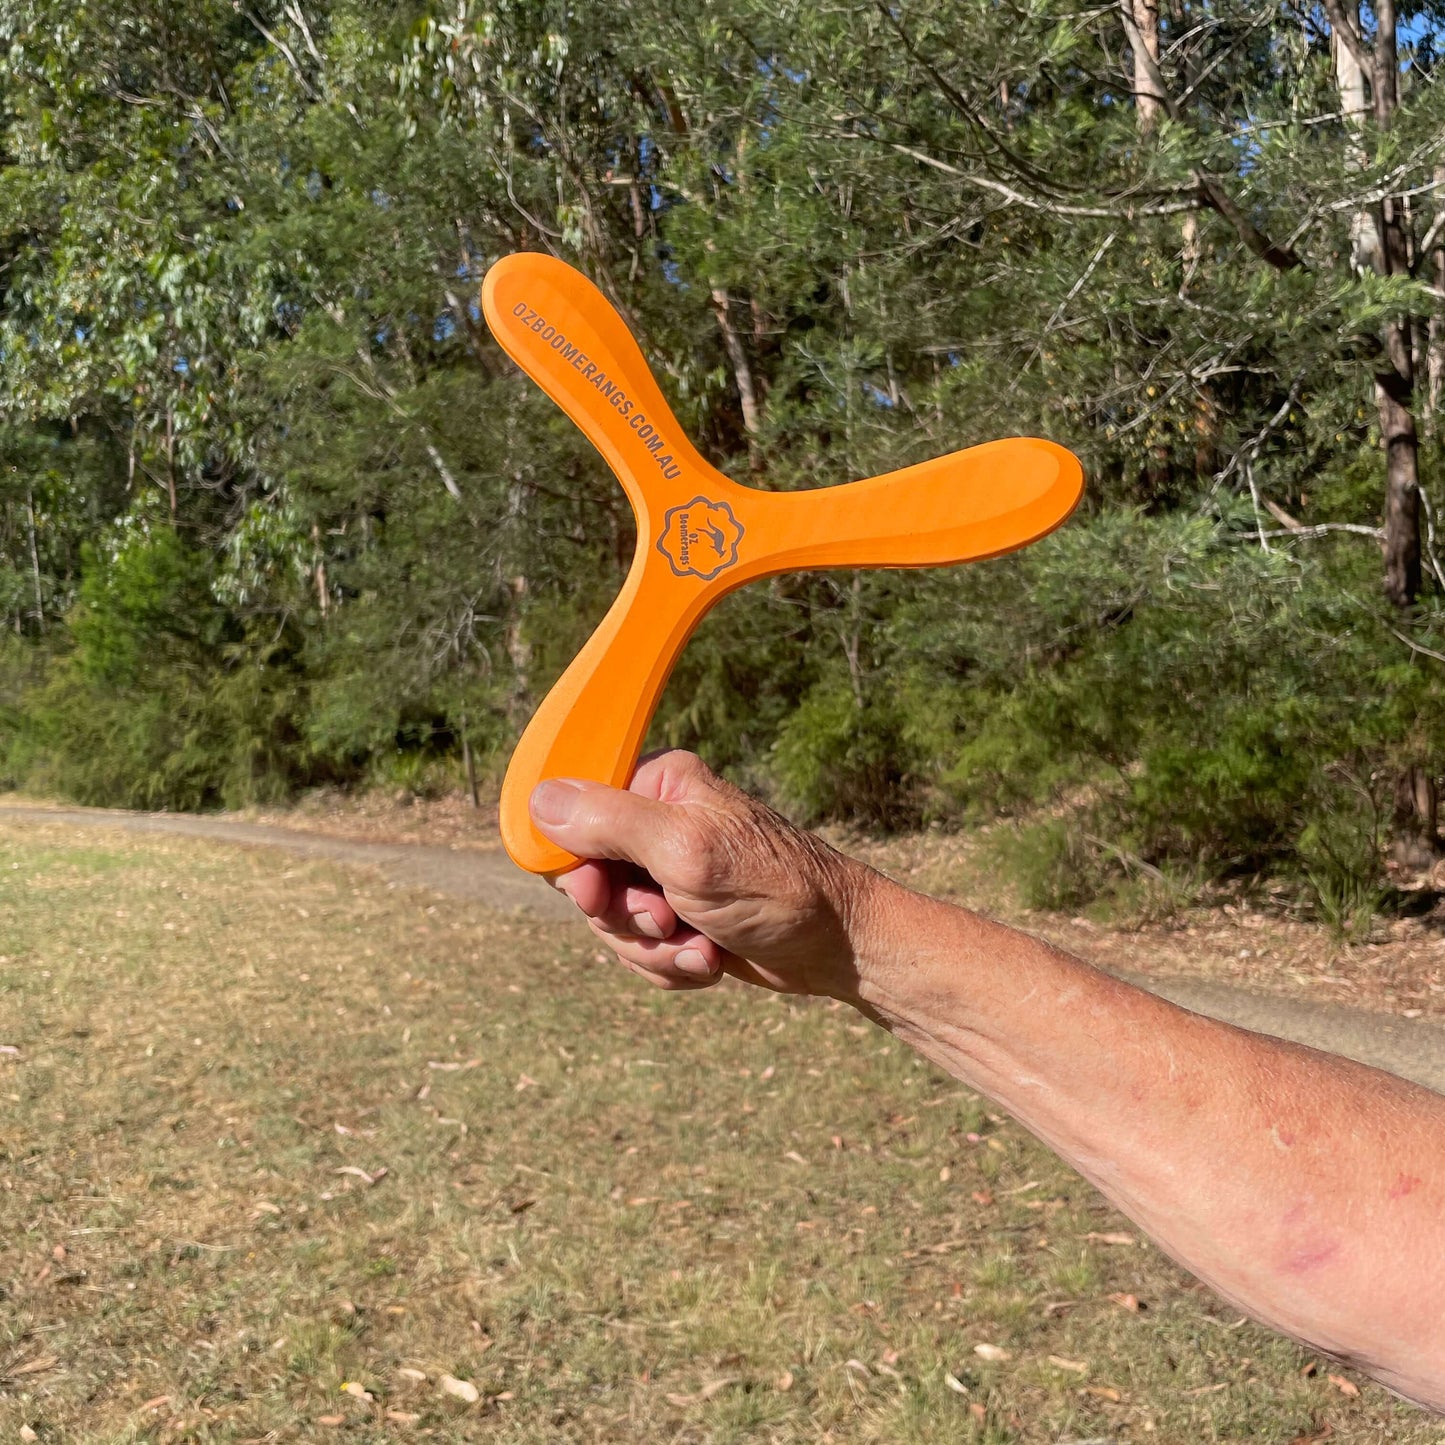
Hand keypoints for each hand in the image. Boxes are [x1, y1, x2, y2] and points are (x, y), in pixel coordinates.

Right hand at [528, 750, 882, 995]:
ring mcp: (667, 871)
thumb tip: (538, 799)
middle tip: (668, 921)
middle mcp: (657, 821)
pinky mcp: (680, 915)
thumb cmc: (774, 887)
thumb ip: (609, 822)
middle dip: (625, 918)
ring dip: (653, 950)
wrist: (837, 945)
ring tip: (701, 946)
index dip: (576, 866)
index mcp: (657, 784)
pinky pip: (640, 950)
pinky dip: (670, 965)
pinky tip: (710, 958)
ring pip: (611, 923)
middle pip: (586, 878)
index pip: (572, 816)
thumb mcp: (685, 850)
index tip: (598, 895)